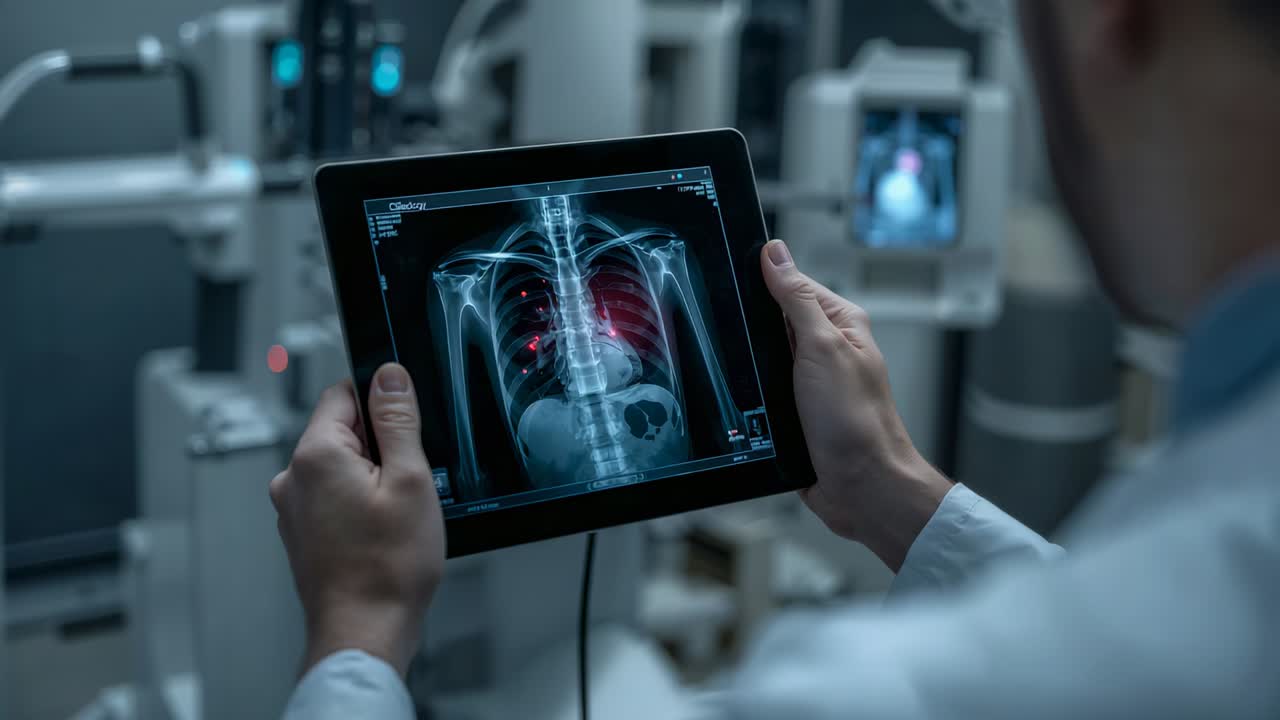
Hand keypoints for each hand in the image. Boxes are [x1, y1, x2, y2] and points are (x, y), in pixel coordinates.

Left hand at [270, 363, 444, 675]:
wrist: (365, 632)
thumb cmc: (387, 569)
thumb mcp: (411, 479)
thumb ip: (398, 419)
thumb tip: (389, 375)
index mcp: (316, 454)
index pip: (345, 392)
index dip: (383, 405)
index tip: (406, 431)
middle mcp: (293, 478)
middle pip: (344, 431)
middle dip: (381, 448)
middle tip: (408, 484)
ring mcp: (293, 509)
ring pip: (341, 467)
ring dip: (371, 480)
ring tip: (395, 517)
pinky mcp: (301, 533)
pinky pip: (335, 498)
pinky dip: (360, 507)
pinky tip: (381, 535)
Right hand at [760, 240, 952, 570]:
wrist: (860, 486)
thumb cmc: (857, 422)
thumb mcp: (823, 347)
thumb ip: (797, 299)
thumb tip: (775, 254)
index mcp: (839, 323)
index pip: (790, 283)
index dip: (760, 279)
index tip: (731, 277)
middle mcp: (823, 348)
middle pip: (770, 319)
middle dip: (749, 326)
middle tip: (734, 332)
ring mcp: (806, 380)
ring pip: (760, 356)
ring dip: (747, 362)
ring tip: (740, 367)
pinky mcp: (791, 409)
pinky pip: (759, 389)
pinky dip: (748, 391)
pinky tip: (740, 393)